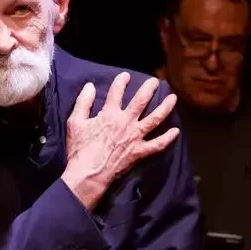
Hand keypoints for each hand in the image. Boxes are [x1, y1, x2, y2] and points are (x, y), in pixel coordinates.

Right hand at [62, 73, 178, 208]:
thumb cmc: (80, 149)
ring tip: (173, 98)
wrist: (88, 174)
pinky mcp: (139, 152)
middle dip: (149, 89)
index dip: (121, 82)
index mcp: (109, 114)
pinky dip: (167, 138)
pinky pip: (157, 144)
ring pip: (155, 119)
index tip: (126, 76)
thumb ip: (83, 102)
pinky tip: (175, 131)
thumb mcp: (75, 122)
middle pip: (141, 101)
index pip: (116, 93)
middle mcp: (126, 122)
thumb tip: (90, 86)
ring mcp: (135, 137)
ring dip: (165, 107)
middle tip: (155, 81)